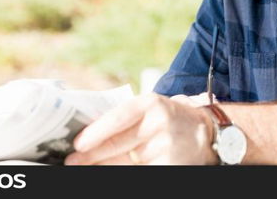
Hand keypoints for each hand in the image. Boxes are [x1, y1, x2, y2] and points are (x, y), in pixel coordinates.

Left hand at [64, 92, 216, 164]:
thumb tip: (88, 136)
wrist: (204, 132)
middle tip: (72, 161)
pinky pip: (140, 172)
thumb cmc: (167, 119)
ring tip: (88, 167)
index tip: (78, 144)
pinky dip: (123, 173)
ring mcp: (167, 146)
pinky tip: (110, 170)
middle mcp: (161, 123)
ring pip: (126, 162)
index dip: (97, 131)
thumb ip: (124, 119)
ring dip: (104, 166)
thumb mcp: (149, 110)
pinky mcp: (170, 166)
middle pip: (119, 143)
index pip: (120, 116)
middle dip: (92, 155)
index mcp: (152, 103)